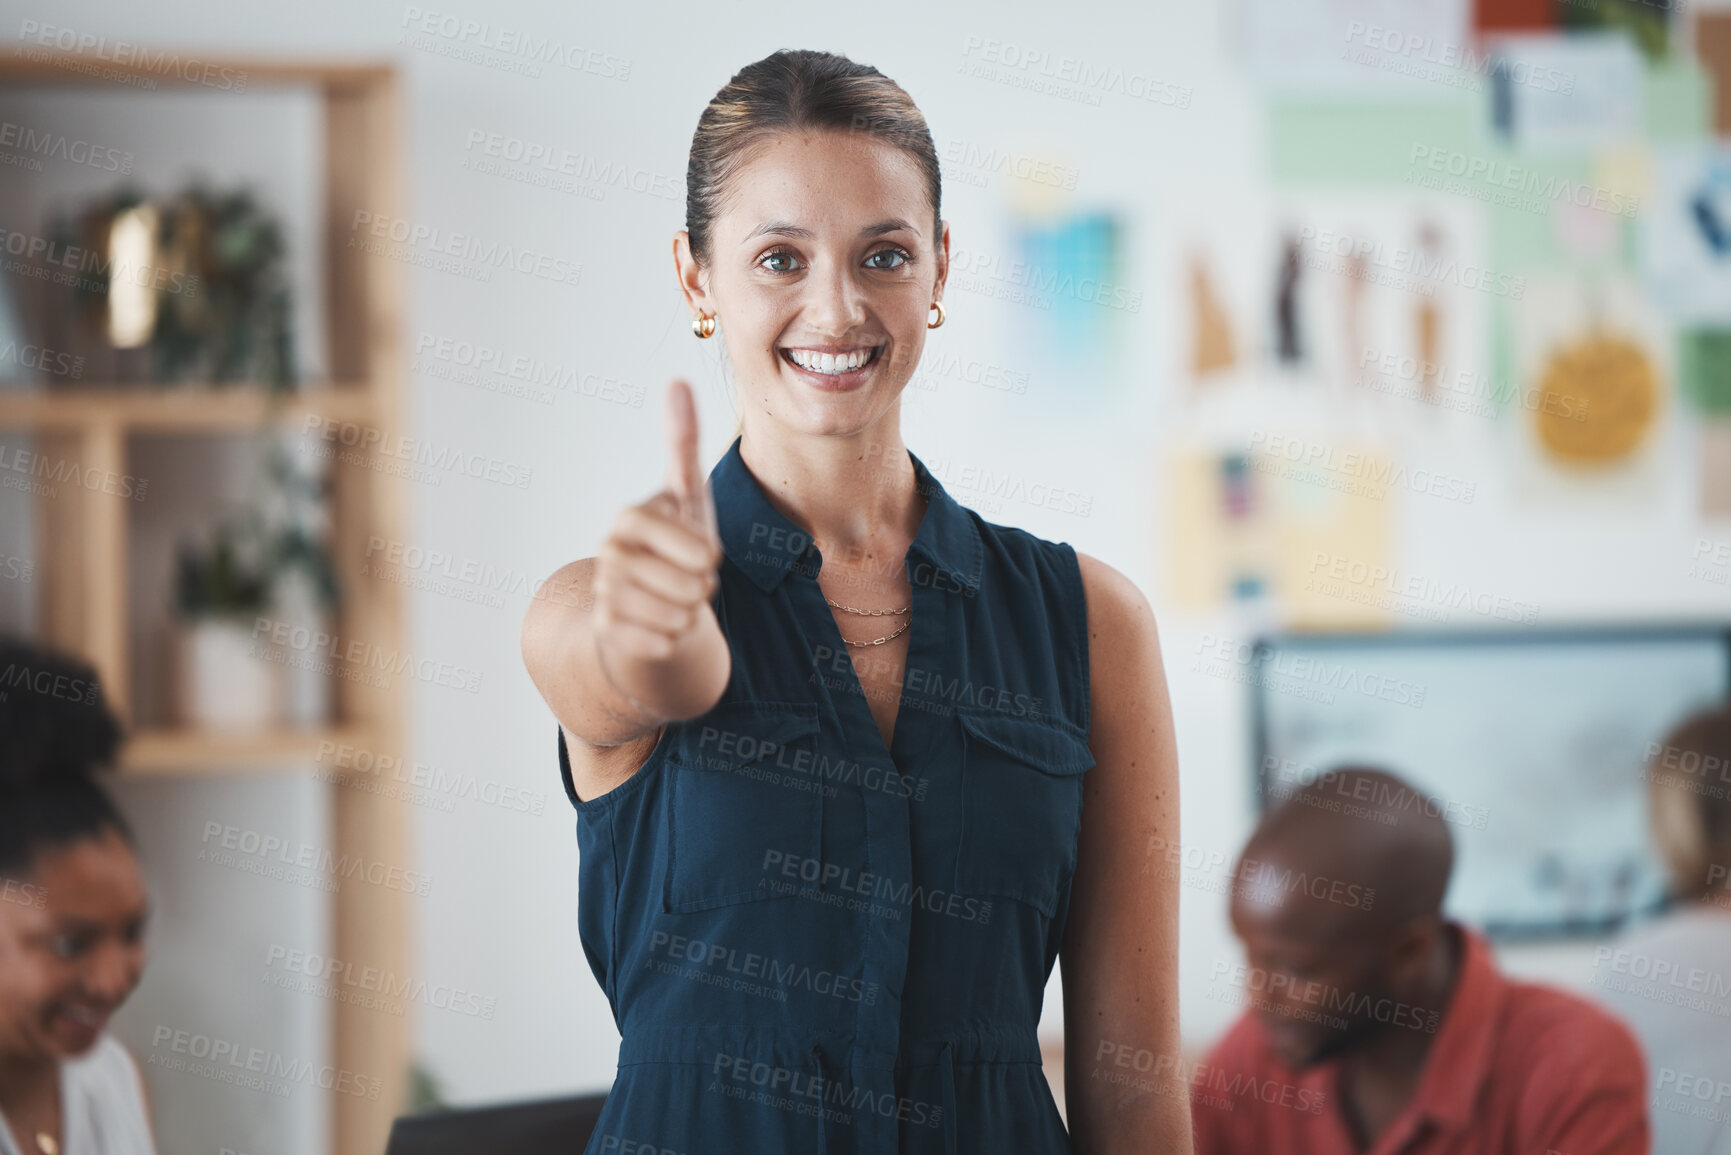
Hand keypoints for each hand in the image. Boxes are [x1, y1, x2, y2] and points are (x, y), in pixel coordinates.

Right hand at [591, 380, 723, 662]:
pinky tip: (663, 625)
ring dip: (690, 612)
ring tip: (678, 599)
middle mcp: (608, 554)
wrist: (653, 600)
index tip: (705, 553)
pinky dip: (674, 638)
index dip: (702, 550)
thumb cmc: (678, 543)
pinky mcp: (607, 632)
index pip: (690, 543)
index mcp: (629, 518)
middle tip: (692, 578)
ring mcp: (604, 594)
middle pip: (688, 583)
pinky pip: (662, 643)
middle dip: (703, 586)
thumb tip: (677, 379)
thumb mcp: (688, 494)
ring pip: (676, 615)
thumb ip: (683, 442)